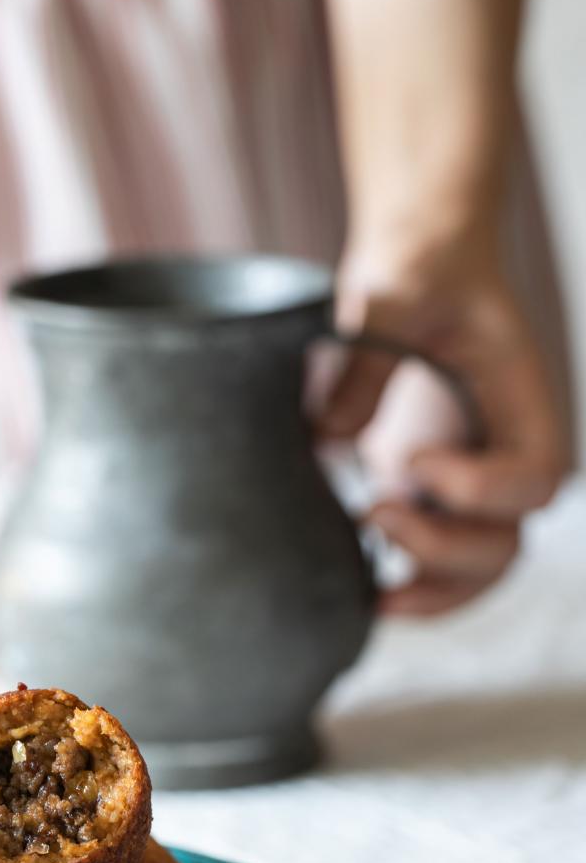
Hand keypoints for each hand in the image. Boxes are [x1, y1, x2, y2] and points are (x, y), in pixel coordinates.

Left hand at [319, 247, 568, 615]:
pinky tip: (361, 593)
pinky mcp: (430, 494)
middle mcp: (505, 451)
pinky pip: (439, 565)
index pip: (537, 475)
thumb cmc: (419, 264)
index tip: (413, 455)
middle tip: (375, 512)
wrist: (417, 265)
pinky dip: (411, 590)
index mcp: (523, 401)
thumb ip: (367, 358)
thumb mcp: (393, 290)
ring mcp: (470, 480)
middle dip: (445, 552)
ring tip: (372, 598)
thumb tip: (325, 438)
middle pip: (510, 541)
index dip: (480, 486)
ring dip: (433, 596)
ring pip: (481, 569)